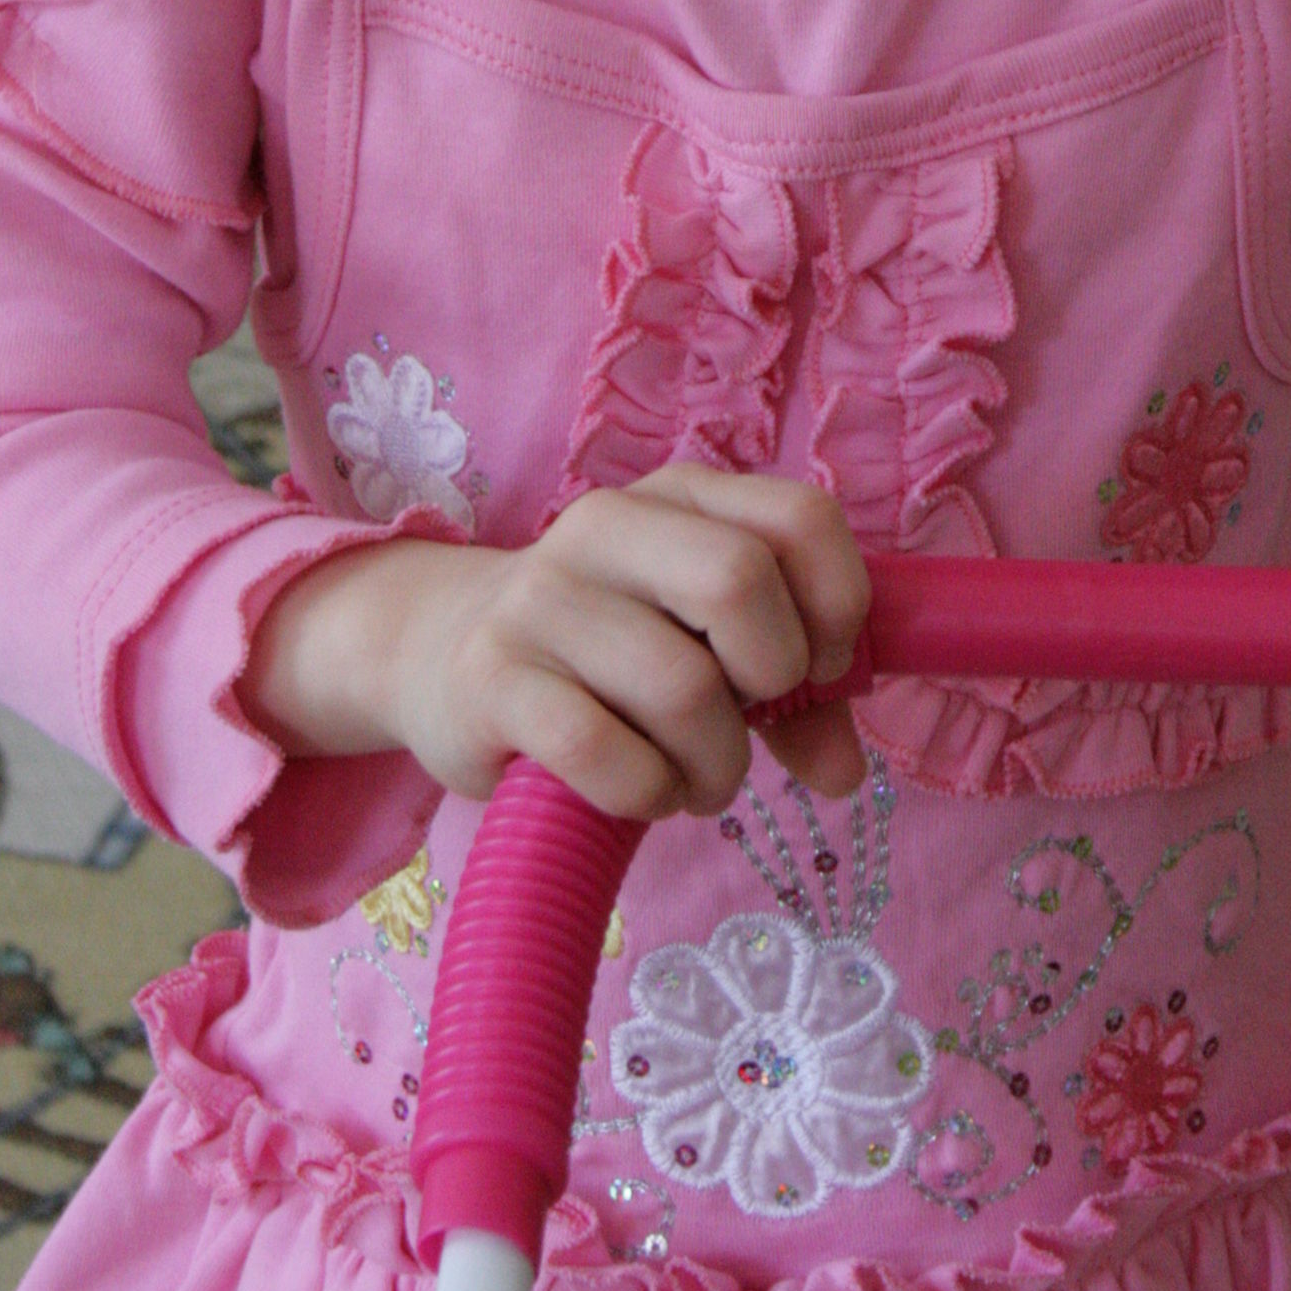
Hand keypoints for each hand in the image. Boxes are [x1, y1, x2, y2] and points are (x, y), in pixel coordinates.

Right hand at [241, 466, 870, 818]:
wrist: (443, 656)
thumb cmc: (609, 654)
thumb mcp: (705, 644)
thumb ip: (794, 694)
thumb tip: (847, 770)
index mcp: (679, 497)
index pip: (801, 517)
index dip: (838, 604)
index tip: (818, 667)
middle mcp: (606, 524)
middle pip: (738, 583)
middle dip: (774, 676)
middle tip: (751, 718)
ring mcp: (540, 597)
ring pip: (682, 688)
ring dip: (716, 766)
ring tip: (696, 777)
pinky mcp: (491, 677)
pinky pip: (605, 750)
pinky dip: (647, 793)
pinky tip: (640, 792)